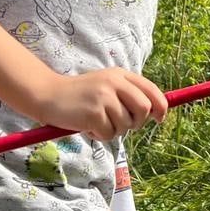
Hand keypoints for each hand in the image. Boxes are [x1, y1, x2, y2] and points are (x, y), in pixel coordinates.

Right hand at [37, 69, 167, 141]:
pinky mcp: (93, 113)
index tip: (158, 118)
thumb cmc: (80, 95)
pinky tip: (88, 126)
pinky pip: (109, 134)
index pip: (152, 91)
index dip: (161, 107)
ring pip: (126, 125)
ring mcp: (103, 97)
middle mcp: (114, 83)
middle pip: (144, 109)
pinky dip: (100, 135)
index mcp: (121, 75)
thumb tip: (154, 112)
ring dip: (114, 130)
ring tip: (97, 122)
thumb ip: (128, 94)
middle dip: (137, 123)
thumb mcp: (107, 85)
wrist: (48, 95)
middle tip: (122, 125)